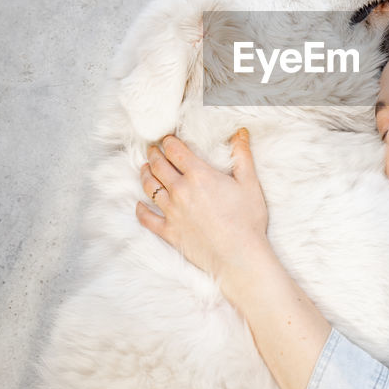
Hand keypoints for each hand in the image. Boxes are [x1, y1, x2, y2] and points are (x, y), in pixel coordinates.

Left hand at [137, 128, 269, 285]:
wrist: (239, 256)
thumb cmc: (247, 220)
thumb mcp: (249, 183)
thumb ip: (242, 155)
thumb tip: (240, 132)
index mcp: (199, 175)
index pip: (176, 151)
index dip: (169, 142)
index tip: (167, 139)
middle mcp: (180, 191)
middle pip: (159, 166)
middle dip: (154, 154)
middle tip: (152, 149)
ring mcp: (172, 212)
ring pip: (150, 188)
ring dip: (145, 175)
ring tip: (145, 169)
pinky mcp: (169, 232)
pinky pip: (147, 218)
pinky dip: (141, 210)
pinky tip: (139, 204)